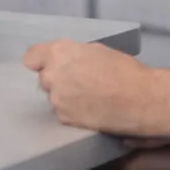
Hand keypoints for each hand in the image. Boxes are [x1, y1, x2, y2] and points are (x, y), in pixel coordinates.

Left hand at [22, 39, 154, 135]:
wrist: (139, 99)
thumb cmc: (122, 69)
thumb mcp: (95, 51)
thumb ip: (72, 55)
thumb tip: (66, 62)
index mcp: (58, 53)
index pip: (31, 58)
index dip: (41, 62)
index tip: (52, 65)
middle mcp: (52, 76)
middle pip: (44, 78)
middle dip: (57, 80)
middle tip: (79, 82)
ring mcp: (56, 99)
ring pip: (54, 97)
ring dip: (65, 97)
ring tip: (88, 98)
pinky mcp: (64, 118)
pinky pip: (62, 113)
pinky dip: (72, 112)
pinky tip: (89, 110)